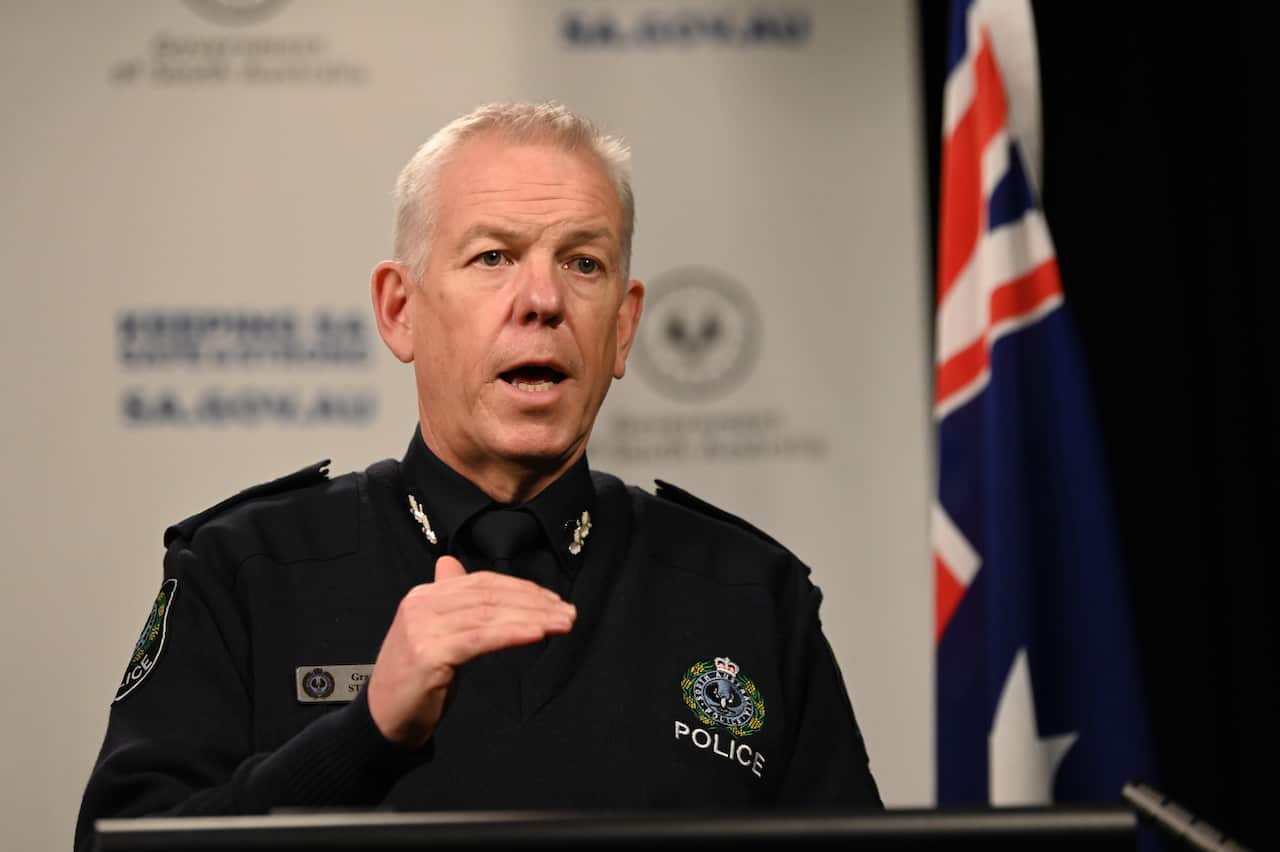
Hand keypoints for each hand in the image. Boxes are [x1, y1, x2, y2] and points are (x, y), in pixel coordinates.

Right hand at [366, 555, 575, 748]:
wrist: (382, 720)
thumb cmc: (413, 681)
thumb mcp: (431, 632)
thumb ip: (446, 600)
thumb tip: (451, 564)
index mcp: (423, 596)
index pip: (481, 583)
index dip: (521, 588)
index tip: (553, 600)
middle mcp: (421, 606)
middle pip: (489, 597)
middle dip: (534, 603)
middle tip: (568, 612)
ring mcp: (423, 629)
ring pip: (489, 616)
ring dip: (533, 618)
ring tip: (562, 623)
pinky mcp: (430, 654)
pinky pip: (481, 639)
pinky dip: (512, 633)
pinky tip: (537, 634)